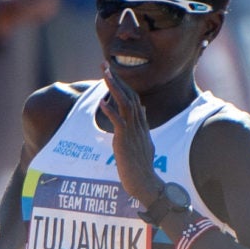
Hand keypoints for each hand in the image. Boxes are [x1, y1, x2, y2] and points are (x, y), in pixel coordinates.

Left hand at [100, 63, 165, 206]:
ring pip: (125, 105)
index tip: (111, 72)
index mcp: (142, 125)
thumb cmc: (142, 167)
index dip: (122, 84)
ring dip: (114, 88)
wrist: (146, 184)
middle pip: (129, 96)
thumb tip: (142, 109)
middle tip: (104, 64)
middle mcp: (139, 126)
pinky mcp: (125, 142)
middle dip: (116, 79)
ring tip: (105, 74)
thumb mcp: (145, 142)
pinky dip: (110, 112)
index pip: (133, 98)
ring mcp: (133, 133)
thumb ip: (142, 125)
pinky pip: (118, 124)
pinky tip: (102, 103)